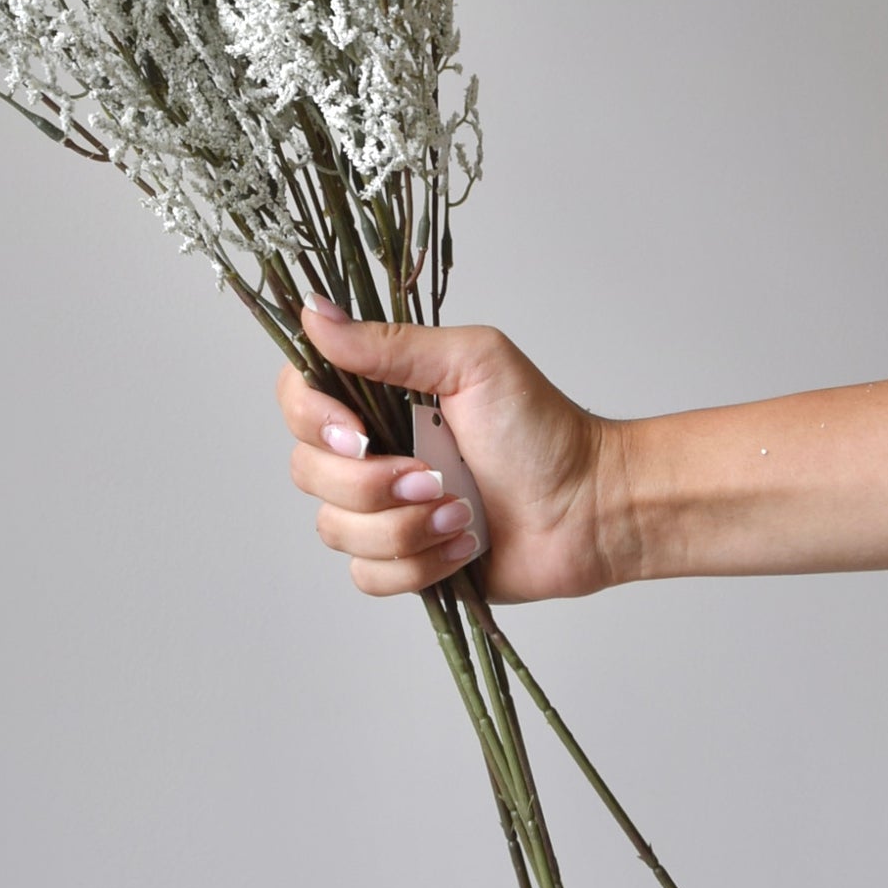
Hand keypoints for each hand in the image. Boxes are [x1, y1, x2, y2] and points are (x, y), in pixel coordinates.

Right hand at [276, 303, 628, 602]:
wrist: (590, 507)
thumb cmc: (542, 428)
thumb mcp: (471, 363)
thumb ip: (388, 344)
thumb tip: (315, 312)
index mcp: (377, 397)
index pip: (297, 399)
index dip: (313, 420)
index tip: (360, 433)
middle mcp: (370, 452)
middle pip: (308, 472)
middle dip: (374, 484)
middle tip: (434, 475)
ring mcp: (383, 510)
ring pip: (336, 529)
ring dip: (406, 527)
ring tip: (464, 512)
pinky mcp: (403, 562)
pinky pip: (368, 575)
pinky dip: (420, 564)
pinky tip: (465, 545)